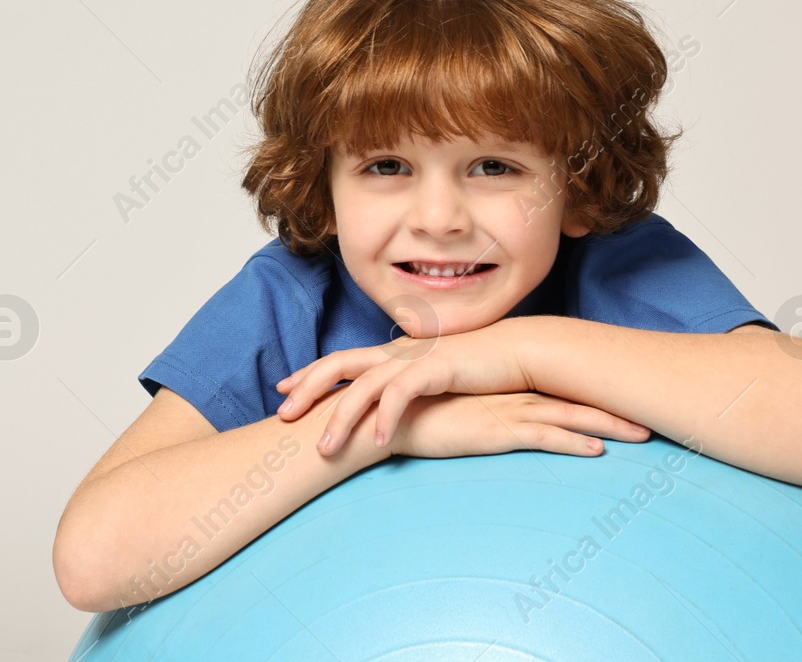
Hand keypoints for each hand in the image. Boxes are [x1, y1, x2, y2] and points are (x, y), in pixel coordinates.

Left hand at [276, 319, 581, 454]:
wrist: (519, 352)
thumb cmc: (476, 370)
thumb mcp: (432, 381)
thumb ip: (406, 390)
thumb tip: (384, 409)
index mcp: (392, 354)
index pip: (340, 360)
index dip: (309, 374)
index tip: (282, 391)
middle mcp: (396, 352)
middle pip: (339, 364)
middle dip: (308, 388)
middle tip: (283, 416)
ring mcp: (415, 358)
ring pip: (364, 385)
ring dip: (341, 417)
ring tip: (324, 448)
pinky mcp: (437, 367)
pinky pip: (402, 393)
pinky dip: (386, 416)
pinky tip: (376, 440)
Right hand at [385, 391, 652, 458]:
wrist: (386, 416)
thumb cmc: (415, 414)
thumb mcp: (455, 408)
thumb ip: (477, 407)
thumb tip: (492, 414)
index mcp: (504, 386)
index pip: (557, 386)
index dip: (592, 391)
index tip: (624, 395)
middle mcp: (511, 394)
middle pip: (574, 397)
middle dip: (614, 406)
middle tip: (654, 412)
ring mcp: (504, 410)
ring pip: (567, 416)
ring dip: (606, 425)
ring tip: (642, 434)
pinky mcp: (494, 430)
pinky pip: (542, 437)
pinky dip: (573, 442)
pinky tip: (598, 451)